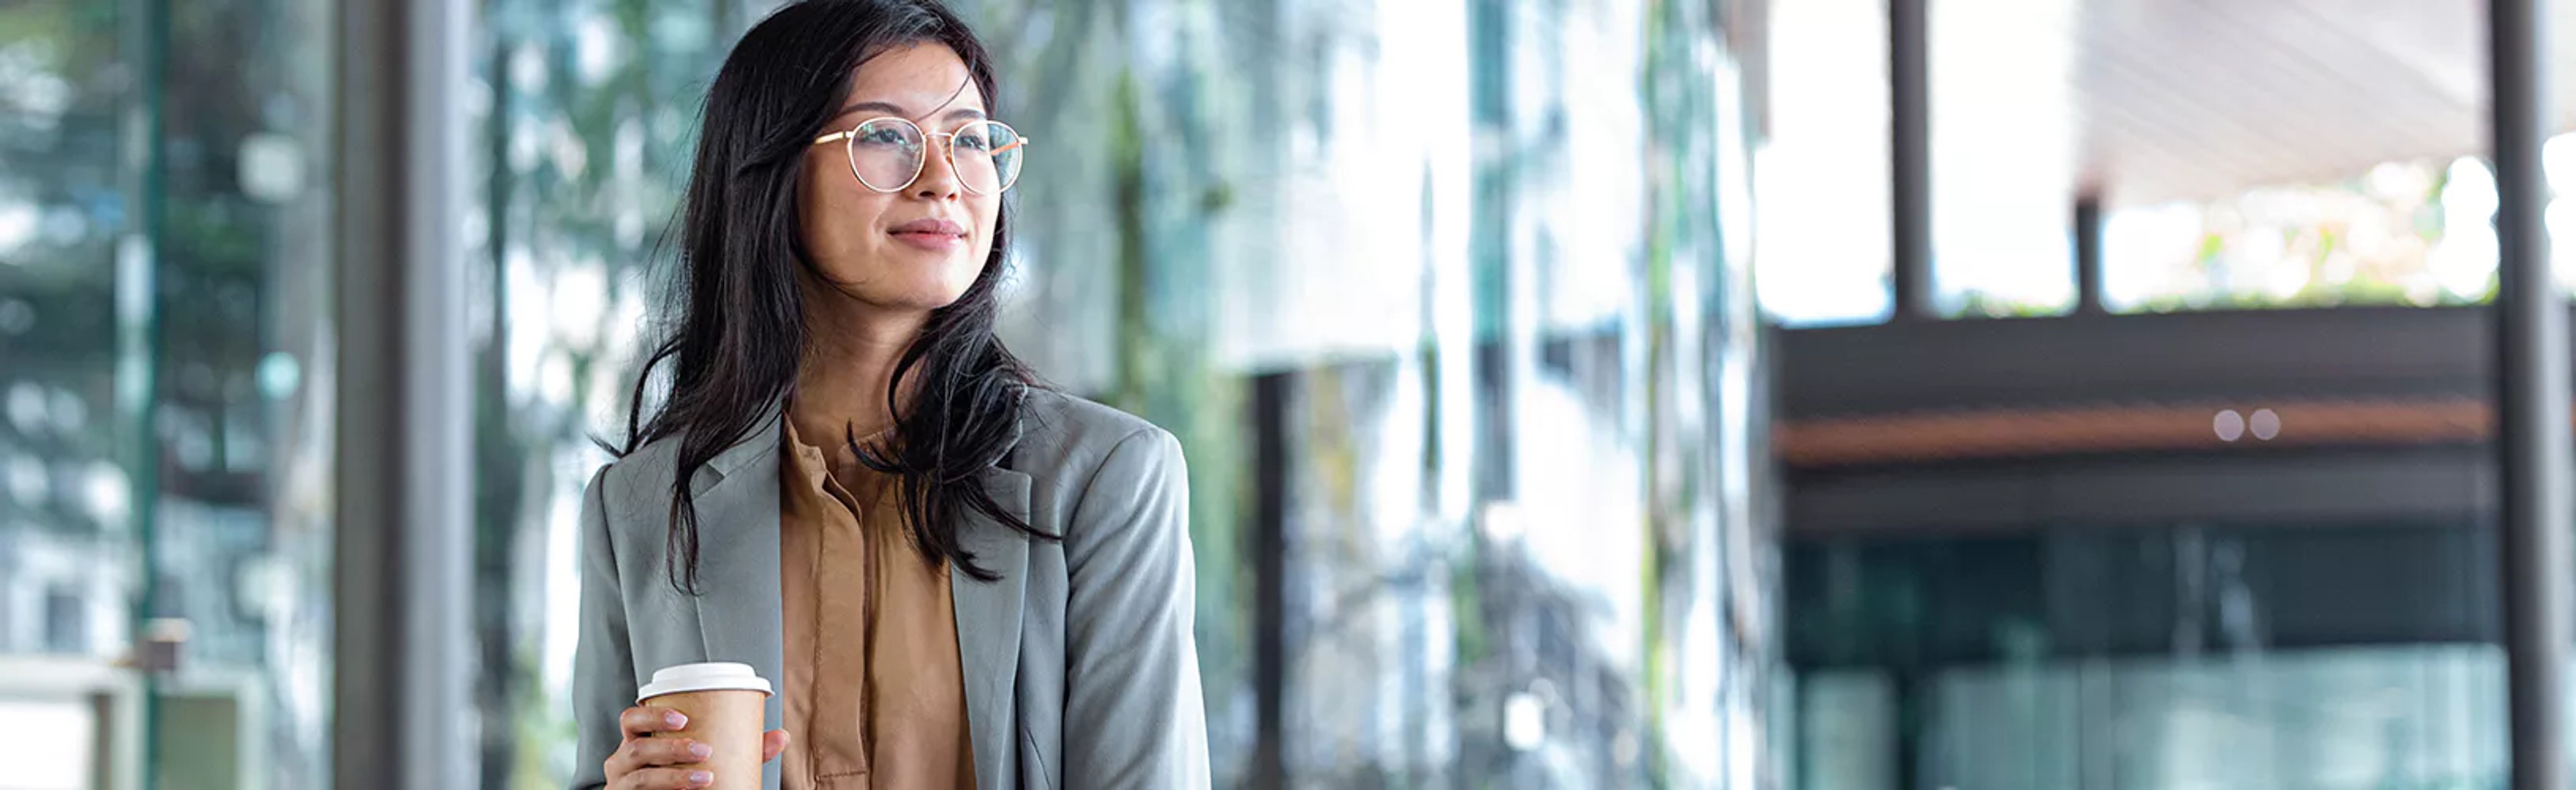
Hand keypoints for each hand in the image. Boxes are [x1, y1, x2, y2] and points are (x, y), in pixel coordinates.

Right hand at [604, 705, 791, 788]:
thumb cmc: (684, 780)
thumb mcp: (705, 761)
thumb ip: (740, 750)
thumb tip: (781, 736)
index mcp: (637, 741)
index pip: (631, 719)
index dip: (652, 715)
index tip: (683, 718)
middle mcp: (622, 762)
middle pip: (636, 748)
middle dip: (670, 748)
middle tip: (704, 750)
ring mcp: (620, 787)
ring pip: (640, 778)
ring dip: (672, 776)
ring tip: (704, 777)